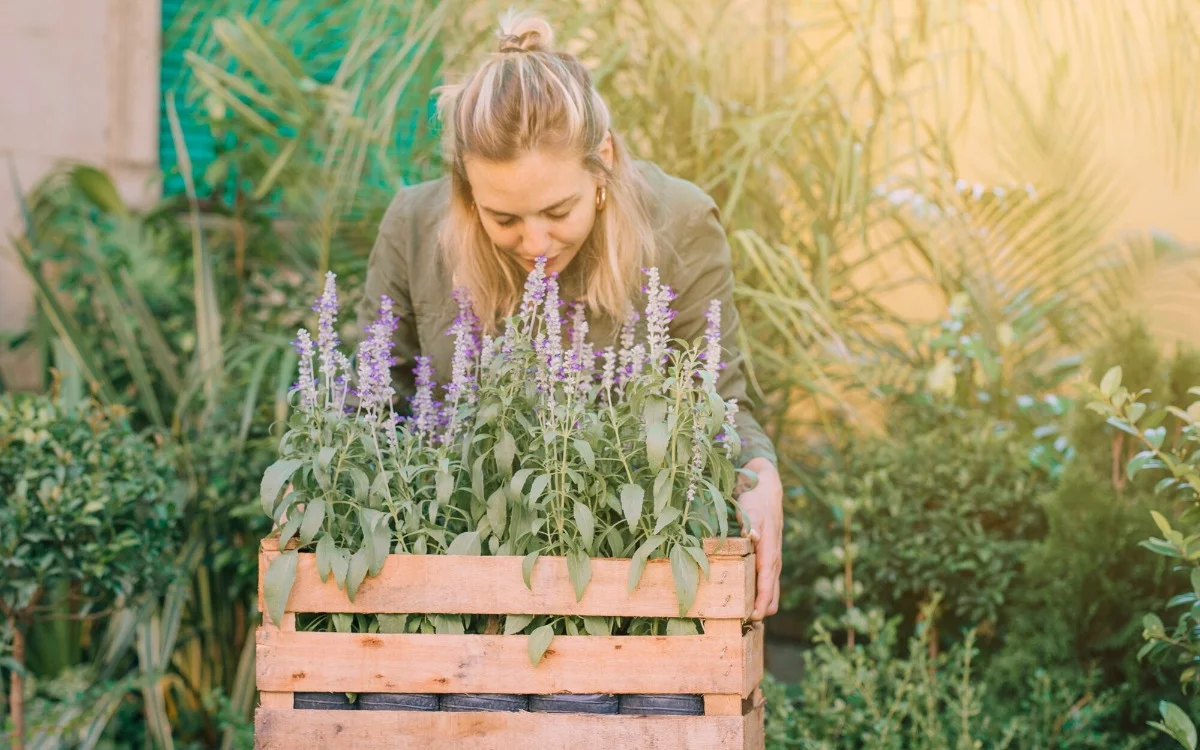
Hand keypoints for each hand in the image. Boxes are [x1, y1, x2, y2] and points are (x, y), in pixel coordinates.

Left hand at [735, 458, 783, 620]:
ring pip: (773, 588)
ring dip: (765, 604)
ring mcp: (773, 558)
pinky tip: (755, 604)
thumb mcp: (750, 507)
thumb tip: (752, 535)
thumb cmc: (756, 500)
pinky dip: (765, 595)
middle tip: (748, 626)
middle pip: (772, 590)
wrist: (768, 491)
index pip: (766, 580)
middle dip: (762, 609)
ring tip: (751, 623)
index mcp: (769, 549)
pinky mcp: (770, 557)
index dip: (761, 599)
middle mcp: (774, 558)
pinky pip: (769, 581)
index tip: (753, 615)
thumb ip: (751, 522)